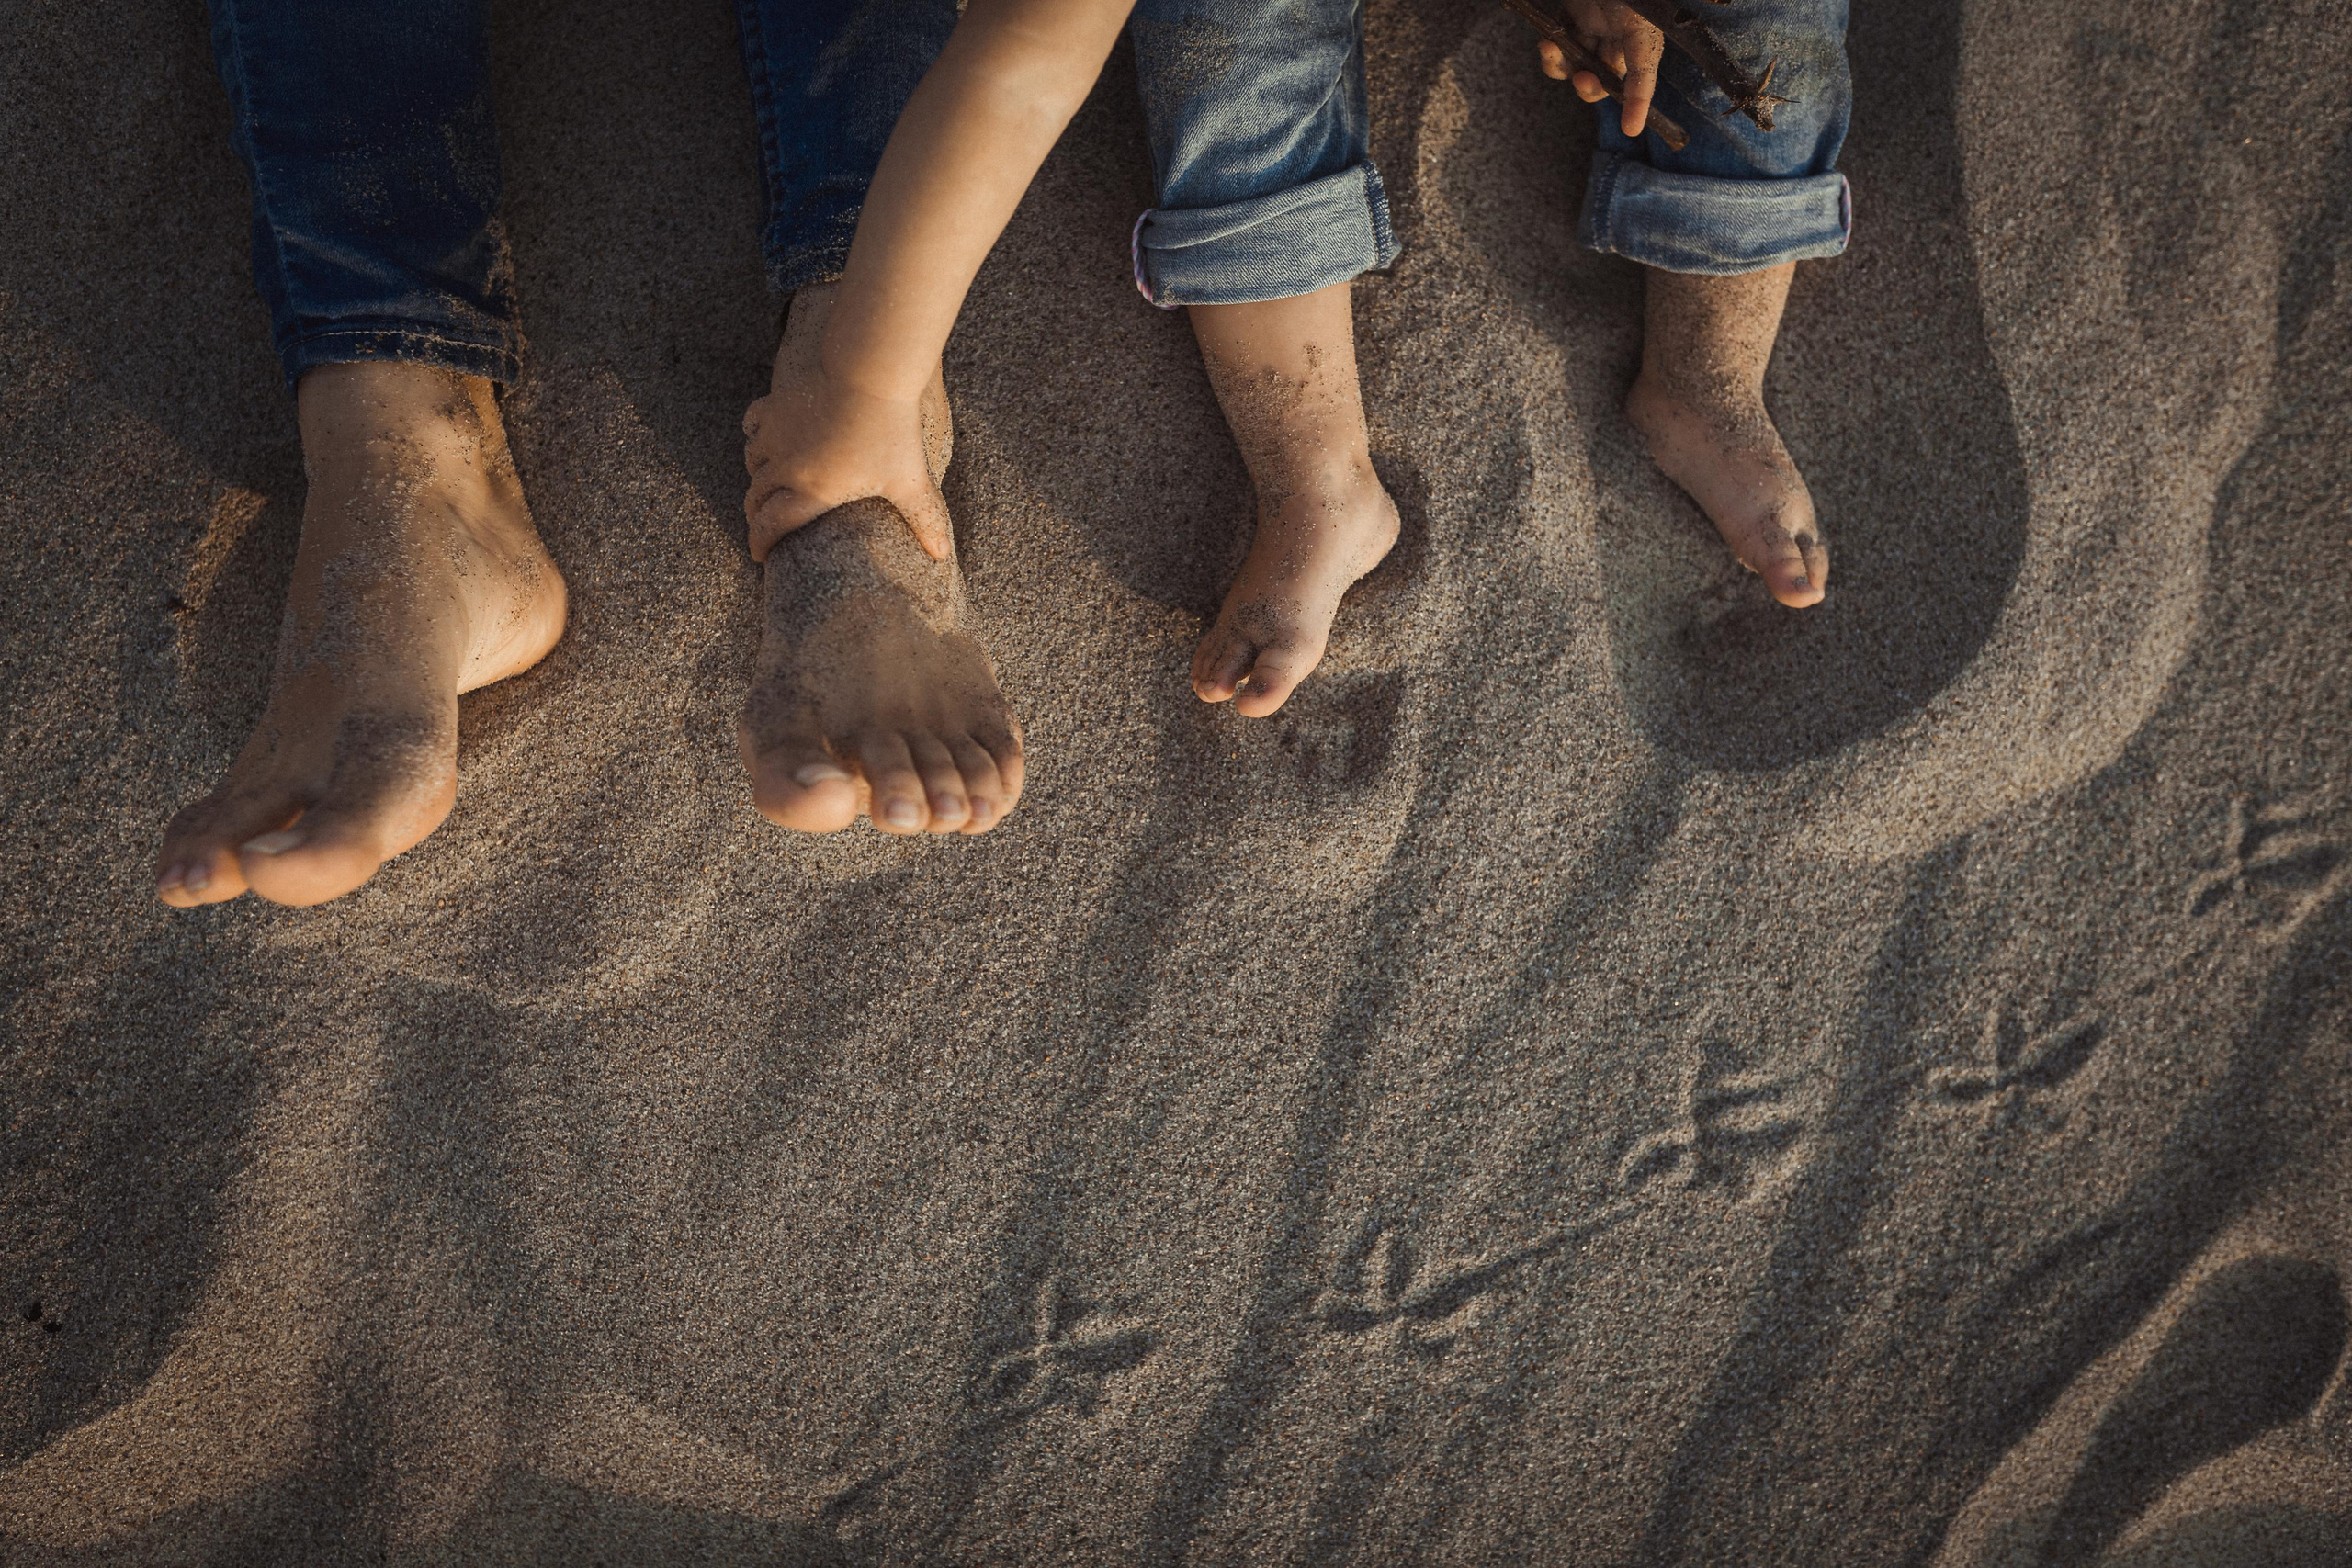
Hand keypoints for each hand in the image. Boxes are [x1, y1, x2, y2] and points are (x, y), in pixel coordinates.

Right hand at [742, 365, 953, 562]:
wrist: (870, 375)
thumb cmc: (891, 431)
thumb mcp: (910, 481)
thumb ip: (925, 520)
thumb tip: (943, 554)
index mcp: (812, 492)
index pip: (771, 526)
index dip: (760, 544)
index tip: (759, 555)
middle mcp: (786, 467)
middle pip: (756, 498)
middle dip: (757, 515)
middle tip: (764, 524)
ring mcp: (776, 434)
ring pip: (752, 462)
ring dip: (758, 477)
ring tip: (768, 485)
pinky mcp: (776, 405)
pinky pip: (751, 423)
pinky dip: (753, 434)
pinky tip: (760, 436)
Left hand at [1535, 1, 1665, 139]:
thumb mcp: (1638, 29)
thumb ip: (1639, 65)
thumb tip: (1629, 103)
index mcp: (1641, 40)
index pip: (1641, 79)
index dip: (1637, 104)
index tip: (1631, 128)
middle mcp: (1617, 41)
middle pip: (1602, 81)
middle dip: (1590, 87)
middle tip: (1581, 80)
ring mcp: (1592, 33)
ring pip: (1575, 69)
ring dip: (1562, 69)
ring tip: (1551, 52)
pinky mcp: (1570, 24)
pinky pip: (1558, 51)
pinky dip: (1549, 54)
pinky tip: (1546, 45)